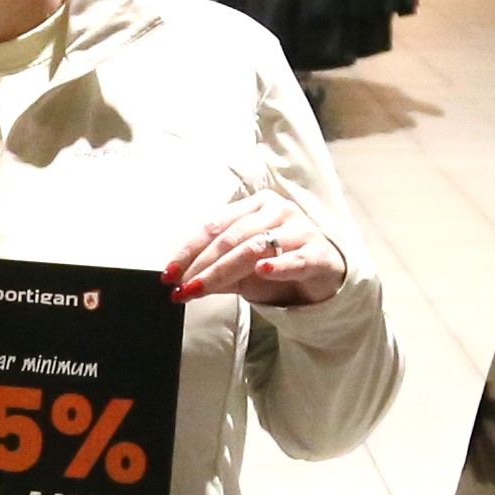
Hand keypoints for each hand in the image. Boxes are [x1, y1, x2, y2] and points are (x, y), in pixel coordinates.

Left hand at [163, 189, 343, 310]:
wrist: (325, 274)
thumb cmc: (279, 264)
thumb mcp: (243, 268)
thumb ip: (215, 271)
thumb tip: (180, 283)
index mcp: (255, 205)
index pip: (215, 224)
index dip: (189, 249)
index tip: (169, 272)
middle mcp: (277, 211)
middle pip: (232, 237)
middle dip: (202, 264)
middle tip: (182, 287)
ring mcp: (300, 230)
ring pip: (255, 249)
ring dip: (223, 271)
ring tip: (201, 288)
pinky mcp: (318, 254)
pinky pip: (294, 259)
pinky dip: (277, 266)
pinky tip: (261, 271)